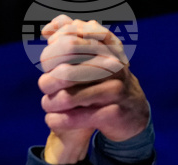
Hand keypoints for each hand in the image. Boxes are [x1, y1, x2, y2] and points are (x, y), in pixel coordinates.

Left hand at [38, 15, 149, 164]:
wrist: (132, 112)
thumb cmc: (105, 80)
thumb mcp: (94, 54)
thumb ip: (71, 36)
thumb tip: (46, 30)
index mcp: (107, 46)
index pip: (70, 42)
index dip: (51, 53)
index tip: (47, 63)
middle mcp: (113, 65)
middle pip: (65, 72)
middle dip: (47, 81)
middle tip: (44, 86)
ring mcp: (114, 90)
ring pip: (67, 98)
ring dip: (49, 103)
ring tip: (47, 104)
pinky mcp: (112, 114)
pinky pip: (74, 118)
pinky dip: (57, 120)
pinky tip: (52, 119)